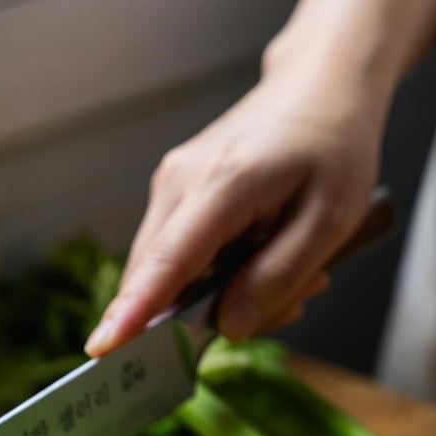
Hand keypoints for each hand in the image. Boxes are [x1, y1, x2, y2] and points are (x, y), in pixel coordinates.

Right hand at [85, 66, 383, 355]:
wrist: (320, 87)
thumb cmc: (332, 147)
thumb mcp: (329, 221)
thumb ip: (278, 277)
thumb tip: (230, 327)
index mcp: (221, 185)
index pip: (166, 262)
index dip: (134, 312)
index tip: (102, 348)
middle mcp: (180, 182)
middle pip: (158, 279)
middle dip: (210, 317)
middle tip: (292, 302)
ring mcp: (171, 187)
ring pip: (169, 275)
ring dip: (223, 296)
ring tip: (294, 276)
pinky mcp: (175, 196)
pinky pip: (180, 259)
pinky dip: (219, 278)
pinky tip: (267, 261)